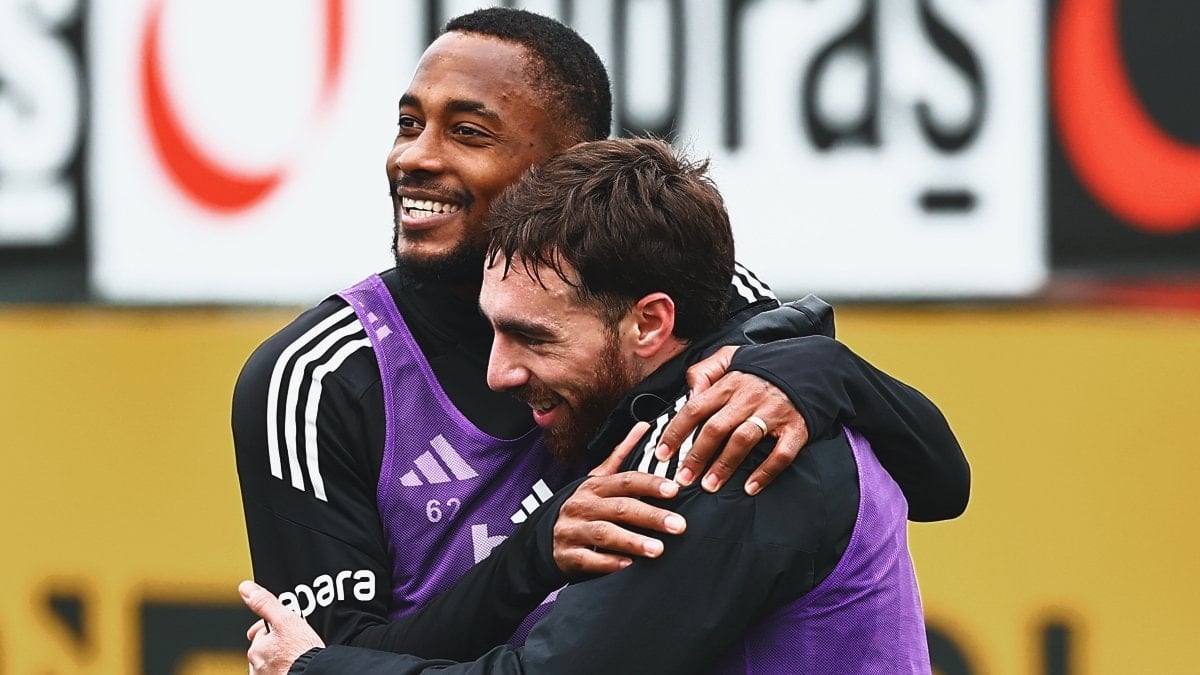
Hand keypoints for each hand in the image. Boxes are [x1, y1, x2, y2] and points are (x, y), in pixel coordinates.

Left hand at [241, 580, 324, 674]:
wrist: (314, 673)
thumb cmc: (302, 653)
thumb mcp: (286, 620)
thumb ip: (265, 603)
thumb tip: (245, 588)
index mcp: (256, 649)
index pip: (262, 634)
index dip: (276, 628)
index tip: (288, 630)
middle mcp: (256, 666)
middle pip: (266, 648)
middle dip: (277, 644)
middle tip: (295, 643)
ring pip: (271, 663)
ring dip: (280, 658)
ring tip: (296, 657)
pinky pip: (275, 673)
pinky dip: (283, 670)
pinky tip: (293, 667)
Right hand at [553, 422, 685, 575]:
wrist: (544, 539)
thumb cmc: (581, 507)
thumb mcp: (597, 479)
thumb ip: (621, 454)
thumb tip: (643, 426)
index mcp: (594, 486)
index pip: (624, 481)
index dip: (649, 484)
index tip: (674, 489)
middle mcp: (582, 505)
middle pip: (619, 508)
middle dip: (651, 517)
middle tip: (679, 525)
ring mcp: (572, 530)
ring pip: (604, 534)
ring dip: (632, 541)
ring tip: (658, 550)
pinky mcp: (567, 555)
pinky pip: (588, 559)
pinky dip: (608, 562)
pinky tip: (628, 565)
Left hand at [655, 346, 808, 494]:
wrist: (811, 365)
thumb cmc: (763, 367)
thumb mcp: (730, 357)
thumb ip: (704, 371)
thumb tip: (689, 393)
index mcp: (729, 383)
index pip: (694, 409)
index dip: (676, 433)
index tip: (663, 454)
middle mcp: (748, 398)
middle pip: (715, 429)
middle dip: (696, 456)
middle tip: (683, 479)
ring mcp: (773, 413)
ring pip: (743, 441)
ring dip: (724, 466)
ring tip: (709, 486)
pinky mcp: (796, 427)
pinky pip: (780, 453)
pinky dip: (766, 472)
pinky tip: (751, 488)